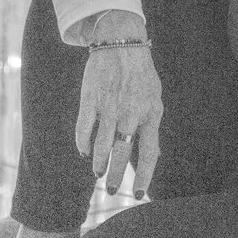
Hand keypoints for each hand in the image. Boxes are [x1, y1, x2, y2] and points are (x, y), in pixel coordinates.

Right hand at [75, 14, 162, 197]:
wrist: (122, 42)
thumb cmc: (140, 74)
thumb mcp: (154, 97)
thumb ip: (151, 124)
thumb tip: (152, 154)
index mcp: (151, 113)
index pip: (150, 153)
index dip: (143, 177)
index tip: (137, 195)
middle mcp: (131, 113)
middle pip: (123, 154)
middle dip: (116, 177)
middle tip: (111, 189)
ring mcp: (110, 107)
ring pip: (101, 146)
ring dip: (98, 164)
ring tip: (97, 173)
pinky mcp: (91, 99)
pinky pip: (84, 130)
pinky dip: (82, 145)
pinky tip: (83, 152)